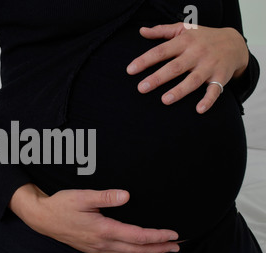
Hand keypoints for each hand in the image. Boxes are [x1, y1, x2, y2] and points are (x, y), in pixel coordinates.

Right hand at [9, 183, 179, 252]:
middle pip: (137, 249)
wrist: (43, 218)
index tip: (172, 234)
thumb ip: (105, 196)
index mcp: (103, 229)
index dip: (157, 236)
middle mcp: (102, 242)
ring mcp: (97, 248)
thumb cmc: (61, 205)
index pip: (137, 236)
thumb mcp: (82, 196)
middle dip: (159, 248)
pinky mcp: (93, 249)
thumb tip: (126, 196)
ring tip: (163, 251)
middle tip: (176, 246)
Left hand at [127, 23, 248, 113]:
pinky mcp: (221, 77)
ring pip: (193, 80)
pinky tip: (199, 110)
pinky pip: (214, 90)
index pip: (161, 51)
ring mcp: (209, 66)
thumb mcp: (184, 29)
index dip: (145, 60)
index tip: (130, 70)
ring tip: (165, 100)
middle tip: (141, 88)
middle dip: (158, 78)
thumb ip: (162, 31)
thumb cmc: (203, 38)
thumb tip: (141, 31)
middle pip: (175, 67)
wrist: (235, 43)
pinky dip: (208, 100)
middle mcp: (197, 53)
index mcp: (185, 41)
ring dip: (179, 91)